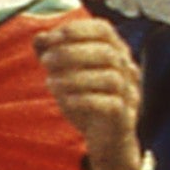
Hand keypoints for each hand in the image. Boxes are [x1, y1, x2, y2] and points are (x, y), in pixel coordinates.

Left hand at [33, 11, 142, 169]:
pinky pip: (111, 105)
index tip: (51, 38)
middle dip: (71, 53)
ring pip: (110, 78)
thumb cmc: (87, 100)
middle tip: (45, 61)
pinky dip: (84, 100)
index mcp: (116, 52)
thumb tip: (39, 38)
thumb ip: (52, 54)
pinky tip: (64, 100)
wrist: (107, 139)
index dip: (77, 30)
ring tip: (50, 83)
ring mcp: (130, 93)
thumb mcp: (65, 75)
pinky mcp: (125, 116)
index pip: (104, 30)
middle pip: (106, 52)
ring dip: (76, 78)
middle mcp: (128, 69)